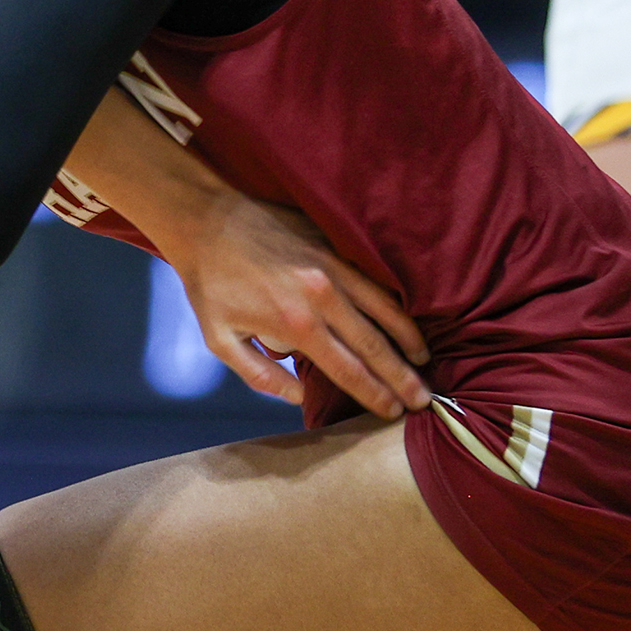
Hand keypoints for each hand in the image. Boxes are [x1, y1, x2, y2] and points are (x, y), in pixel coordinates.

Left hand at [174, 197, 431, 417]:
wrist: (205, 220)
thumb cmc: (209, 284)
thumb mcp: (219, 339)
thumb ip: (260, 374)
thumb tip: (299, 397)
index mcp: (295, 324)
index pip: (347, 369)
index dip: (374, 393)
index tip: (394, 411)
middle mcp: (322, 296)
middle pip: (375, 345)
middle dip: (402, 376)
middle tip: (423, 399)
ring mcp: (334, 267)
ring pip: (385, 308)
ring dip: (408, 338)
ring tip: (424, 360)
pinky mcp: (335, 245)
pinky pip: (375, 279)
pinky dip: (394, 301)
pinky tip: (405, 317)